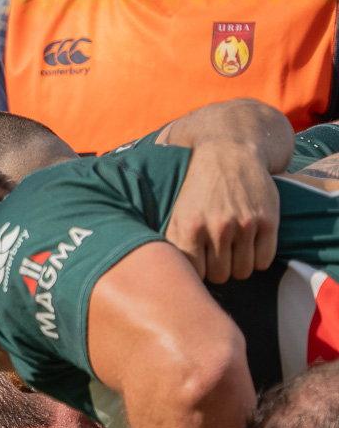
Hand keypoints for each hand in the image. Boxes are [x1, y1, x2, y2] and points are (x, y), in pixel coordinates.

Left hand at [164, 139, 278, 283]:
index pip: (192, 274)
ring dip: (239, 266)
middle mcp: (216, 227)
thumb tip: (161, 273)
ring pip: (243, 271)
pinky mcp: (268, 221)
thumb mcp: (175, 209)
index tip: (198, 263)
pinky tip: (250, 246)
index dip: (196, 272)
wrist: (229, 151)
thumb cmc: (197, 186)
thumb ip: (170, 240)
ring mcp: (244, 224)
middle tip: (217, 257)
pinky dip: (258, 259)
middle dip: (218, 270)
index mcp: (188, 227)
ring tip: (232, 251)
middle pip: (219, 276)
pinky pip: (264, 261)